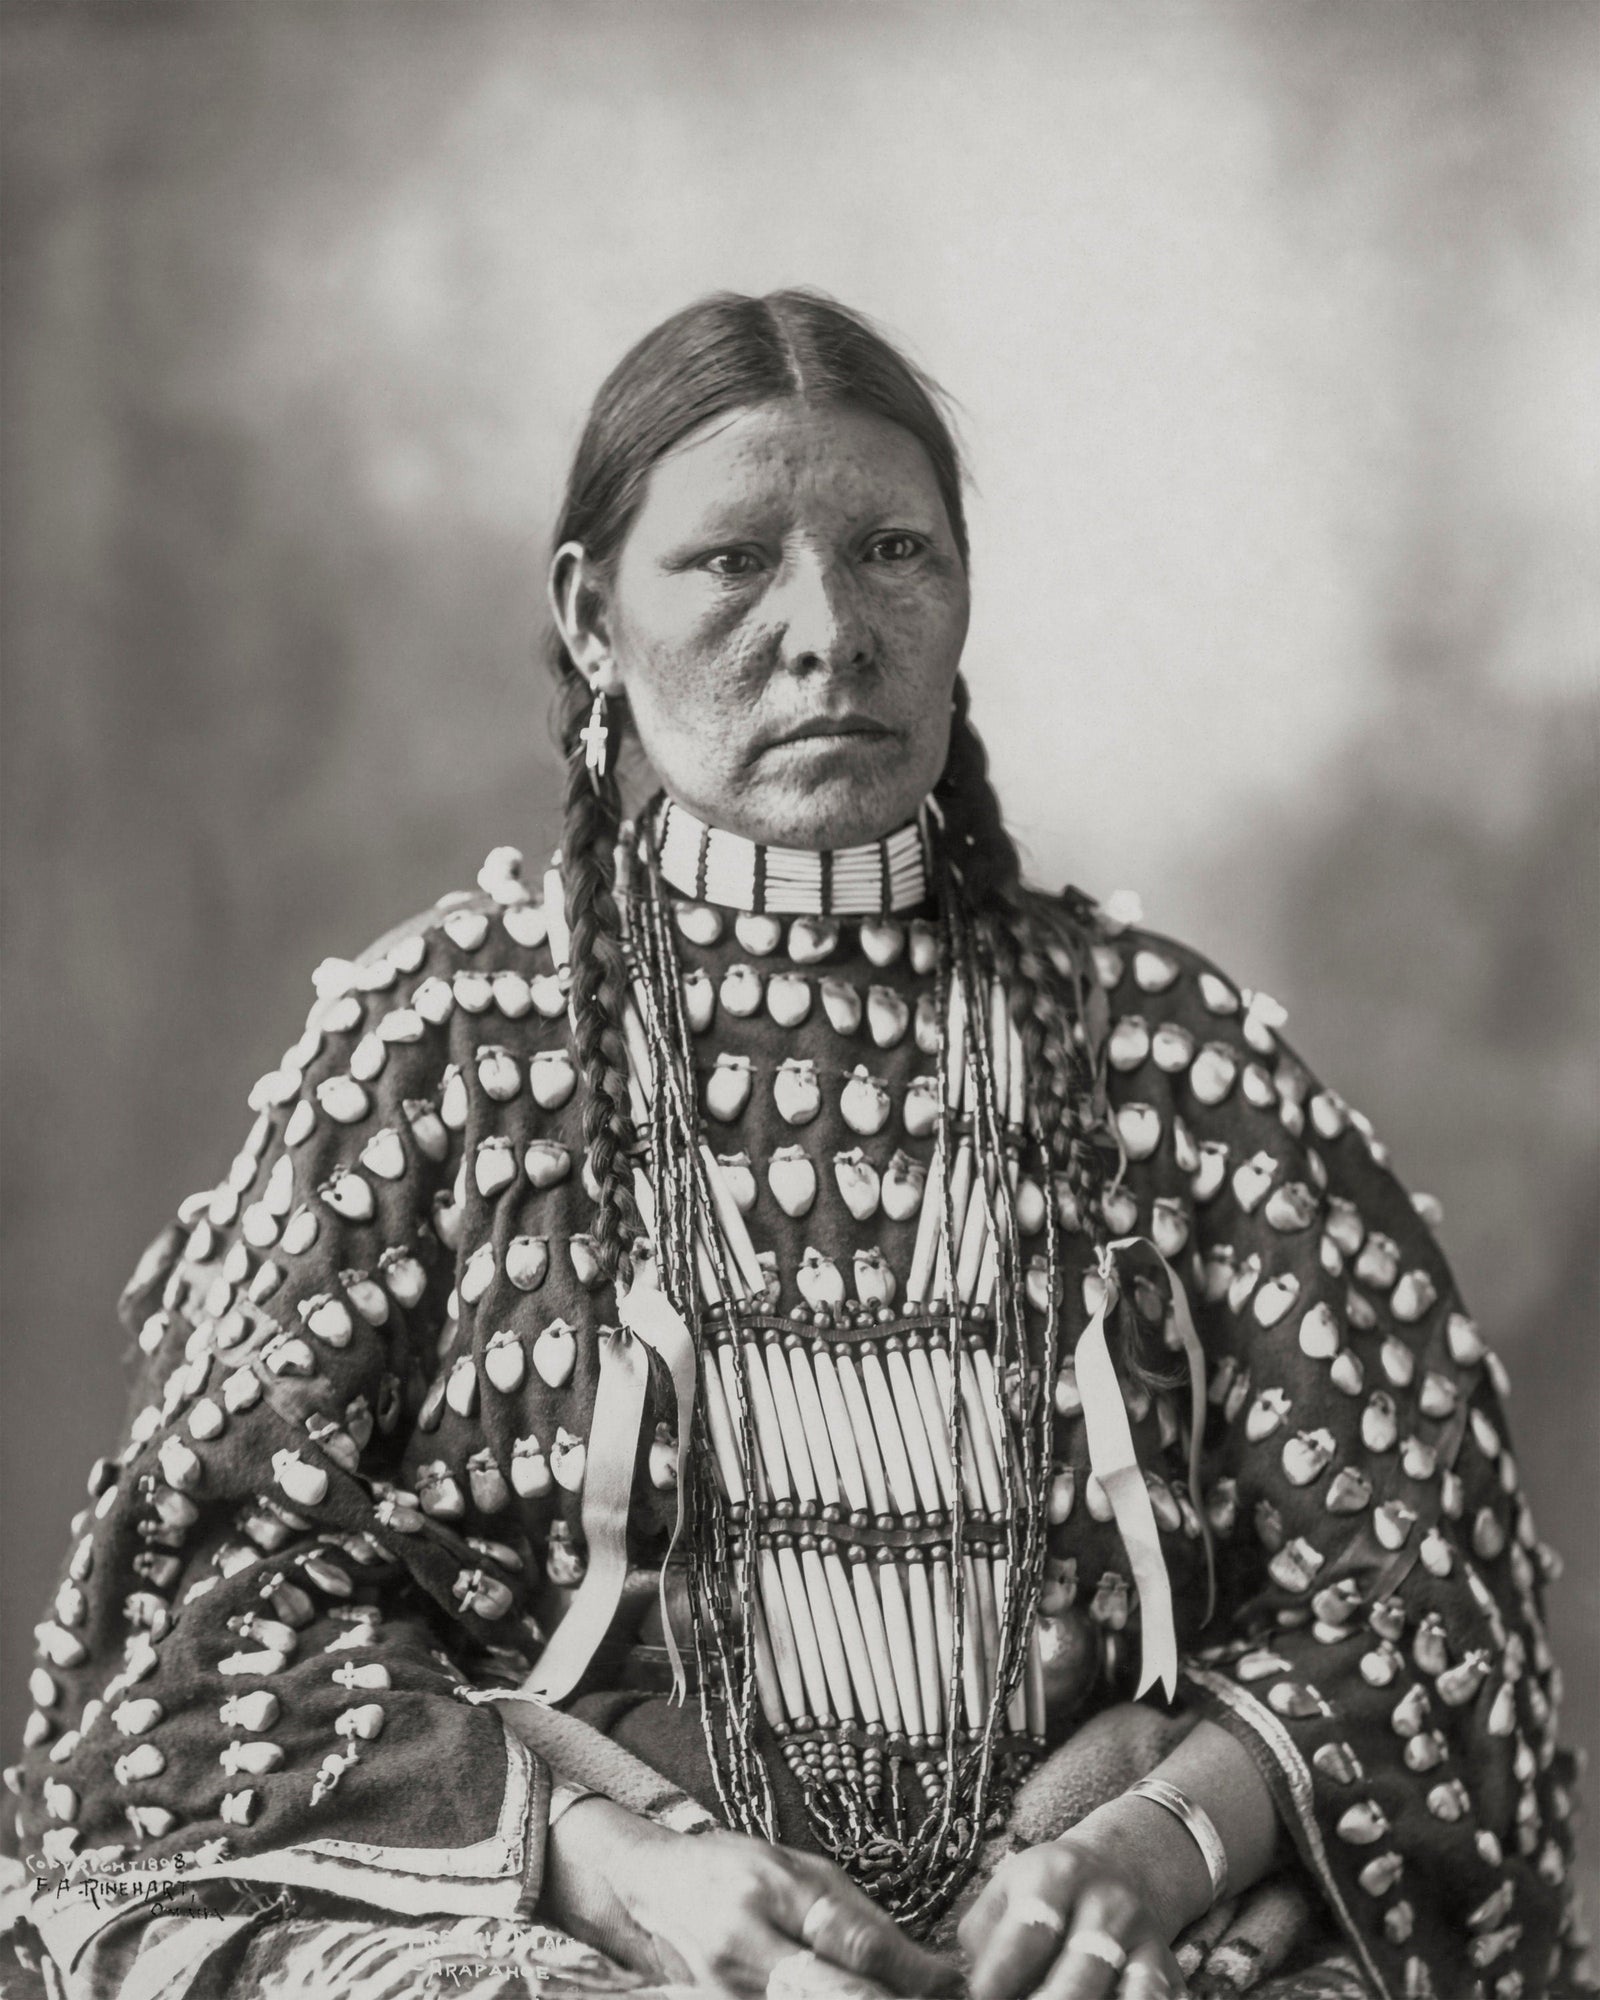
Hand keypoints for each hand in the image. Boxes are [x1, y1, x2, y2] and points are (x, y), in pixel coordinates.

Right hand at [543, 1797, 958, 1996]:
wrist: (655, 1882)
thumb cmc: (739, 1868)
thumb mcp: (802, 1871)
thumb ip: (856, 1918)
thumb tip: (924, 1966)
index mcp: (777, 1890)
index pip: (856, 1945)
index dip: (912, 1974)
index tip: (952, 1985)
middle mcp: (749, 1942)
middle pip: (835, 1995)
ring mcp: (728, 1986)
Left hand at [958, 1835, 1184, 1999]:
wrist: (1116, 1867)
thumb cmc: (1044, 1892)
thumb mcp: (1005, 1893)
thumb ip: (983, 1939)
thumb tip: (970, 1990)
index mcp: (1057, 1876)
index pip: (1030, 1931)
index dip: (1002, 1973)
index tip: (981, 1997)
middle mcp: (1107, 1902)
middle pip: (1082, 1969)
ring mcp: (1144, 1936)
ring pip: (1131, 1991)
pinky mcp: (1168, 1966)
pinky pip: (1161, 1998)